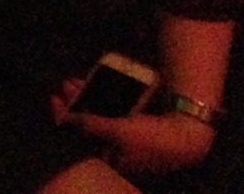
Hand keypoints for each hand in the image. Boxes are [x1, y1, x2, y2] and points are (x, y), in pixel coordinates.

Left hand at [51, 78, 216, 175]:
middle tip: (66, 84)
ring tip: (76, 81)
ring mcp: (126, 141)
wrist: (188, 136)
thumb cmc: (151, 139)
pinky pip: (112, 113)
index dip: (63, 118)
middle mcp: (115, 153)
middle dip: (75, 104)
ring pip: (99, 117)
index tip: (54, 98)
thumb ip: (90, 126)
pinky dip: (103, 100)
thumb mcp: (117, 132)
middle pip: (87, 126)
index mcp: (108, 161)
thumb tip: (65, 120)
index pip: (78, 139)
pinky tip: (97, 85)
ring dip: (87, 99)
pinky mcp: (137, 129)